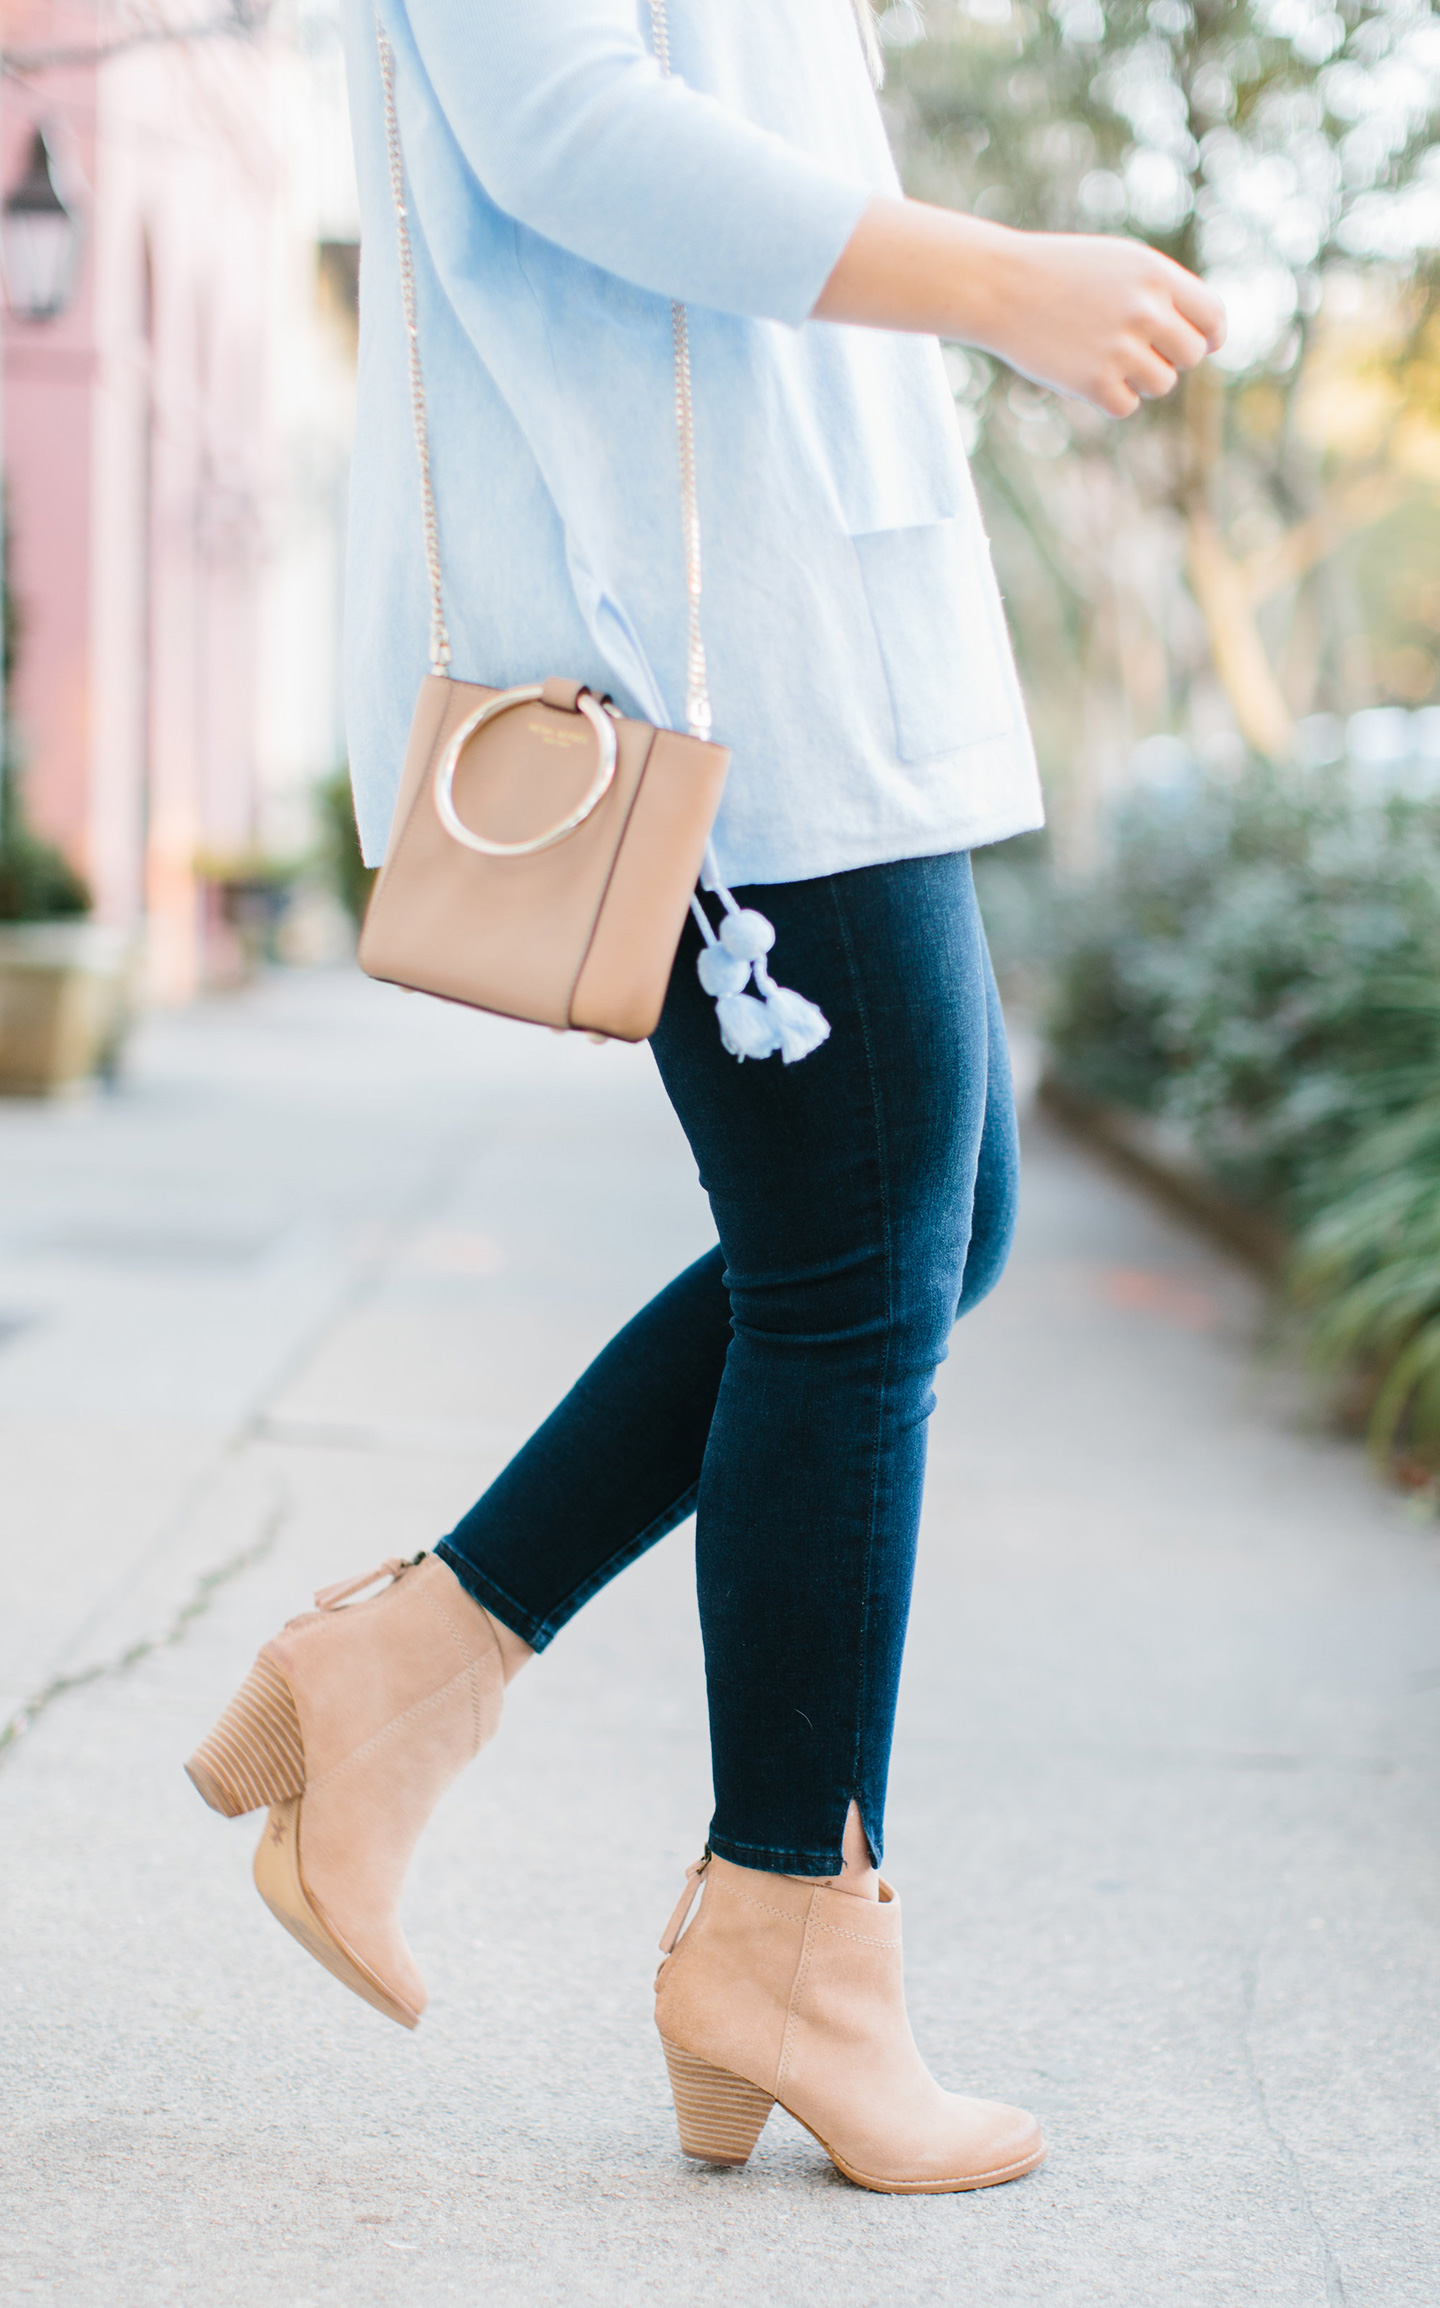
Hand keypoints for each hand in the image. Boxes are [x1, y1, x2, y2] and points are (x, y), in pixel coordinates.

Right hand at [814, 200, 1226, 418]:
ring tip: (1105, 358)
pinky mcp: (1094, 382)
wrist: (1001, 286)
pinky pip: (1126, 406)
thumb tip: (1204, 336)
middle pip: (1191, 356)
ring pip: (1161, 384)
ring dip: (1140, 379)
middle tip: (1138, 350)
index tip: (1202, 344)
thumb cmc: (1061, 273)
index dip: (1211, 336)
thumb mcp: (1119, 264)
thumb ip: (1163, 293)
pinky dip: (1110, 397)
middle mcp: (1146, 310)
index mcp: (1157, 276)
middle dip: (1170, 358)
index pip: (1213, 317)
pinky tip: (1085, 374)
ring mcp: (1120, 348)